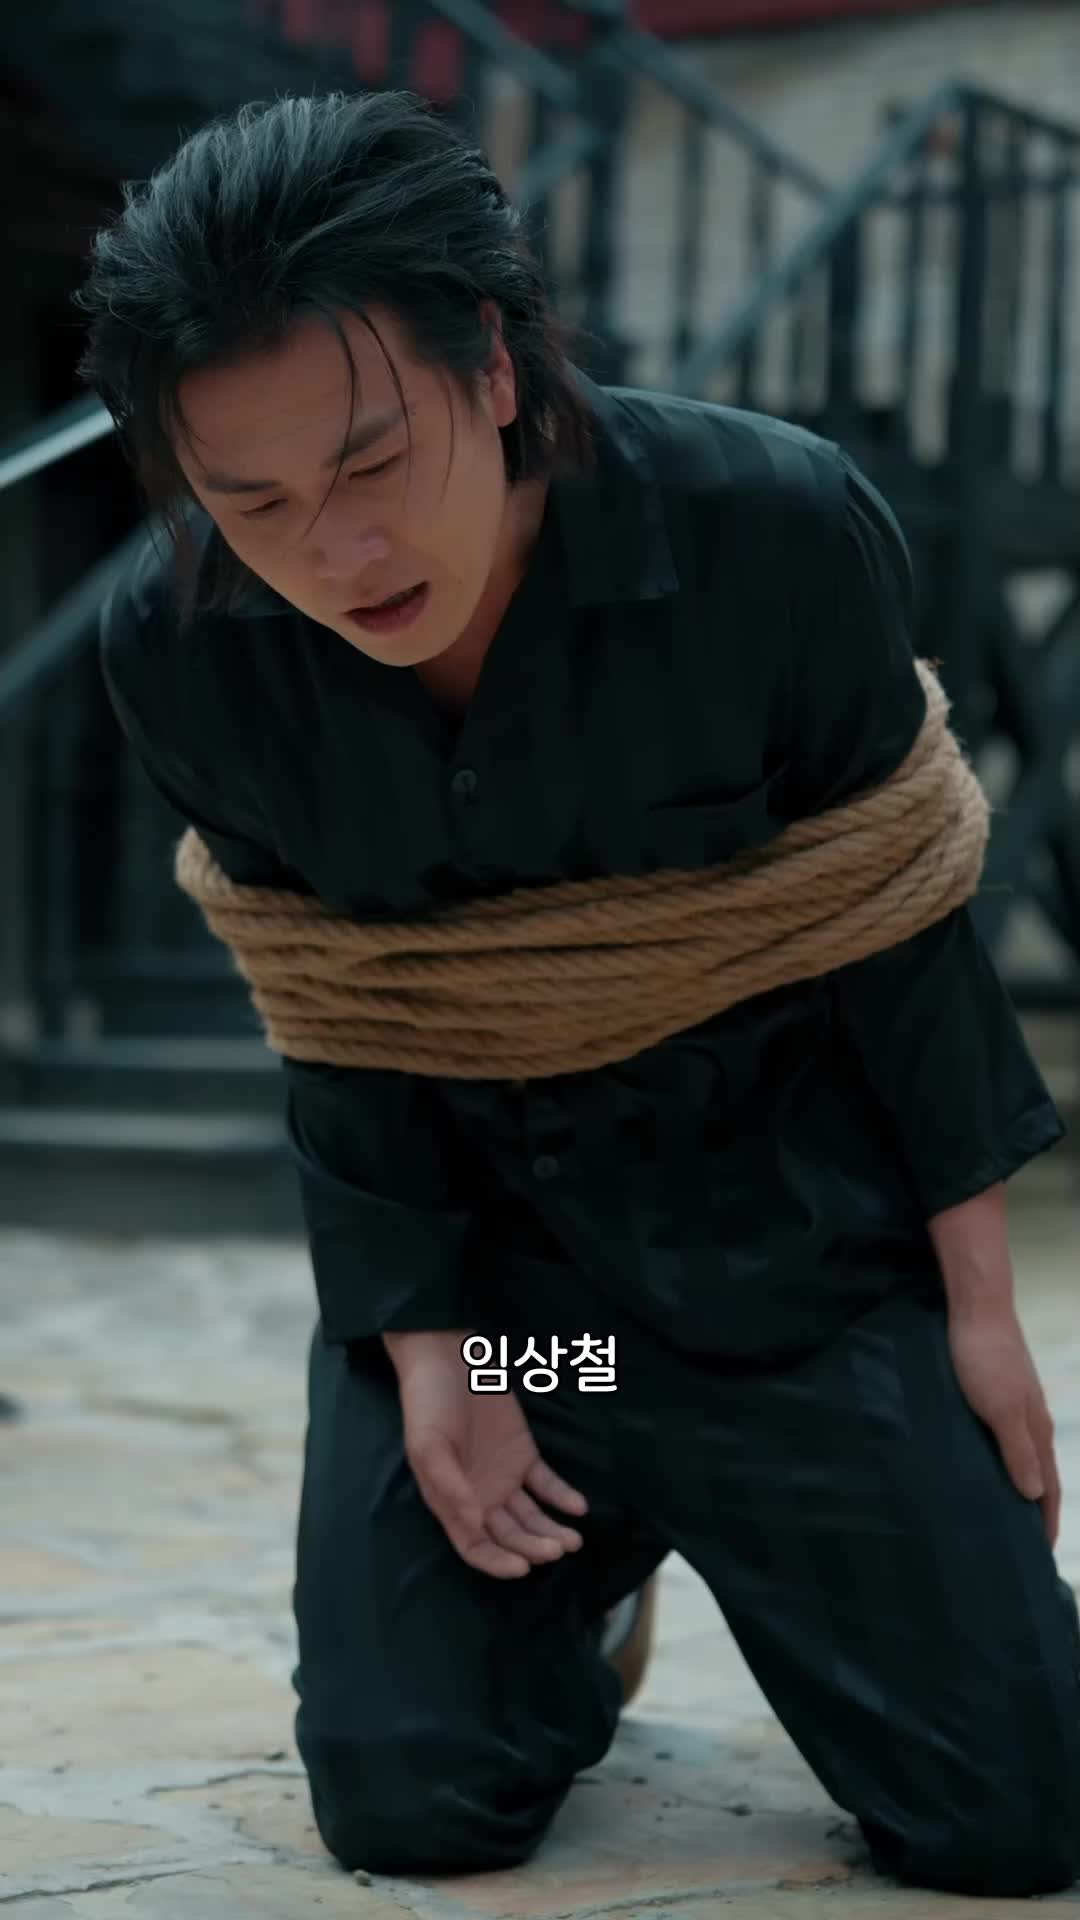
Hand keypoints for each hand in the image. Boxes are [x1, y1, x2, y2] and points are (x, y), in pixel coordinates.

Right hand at [385, 1330, 588, 1578]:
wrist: (448, 1359)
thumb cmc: (428, 1405)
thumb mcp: (428, 1446)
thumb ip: (450, 1487)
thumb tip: (476, 1524)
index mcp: (451, 1502)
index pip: (475, 1547)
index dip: (497, 1563)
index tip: (522, 1568)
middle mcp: (479, 1496)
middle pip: (510, 1537)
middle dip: (533, 1548)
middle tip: (557, 1548)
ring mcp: (503, 1477)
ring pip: (531, 1517)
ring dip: (551, 1530)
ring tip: (573, 1539)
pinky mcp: (523, 1454)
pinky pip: (547, 1484)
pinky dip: (562, 1497)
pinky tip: (578, 1507)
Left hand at [948, 1307, 1060, 1547]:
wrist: (976, 1307)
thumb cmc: (985, 1357)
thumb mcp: (1001, 1409)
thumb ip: (1018, 1450)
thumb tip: (1034, 1495)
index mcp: (1038, 1429)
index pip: (1047, 1487)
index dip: (1045, 1520)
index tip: (1039, 1553)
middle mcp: (1032, 1420)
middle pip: (1038, 1473)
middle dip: (1034, 1507)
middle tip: (1020, 1540)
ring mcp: (1015, 1404)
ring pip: (1020, 1453)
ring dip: (1016, 1482)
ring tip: (998, 1507)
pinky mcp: (995, 1390)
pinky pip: (1002, 1435)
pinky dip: (999, 1456)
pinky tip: (979, 1461)